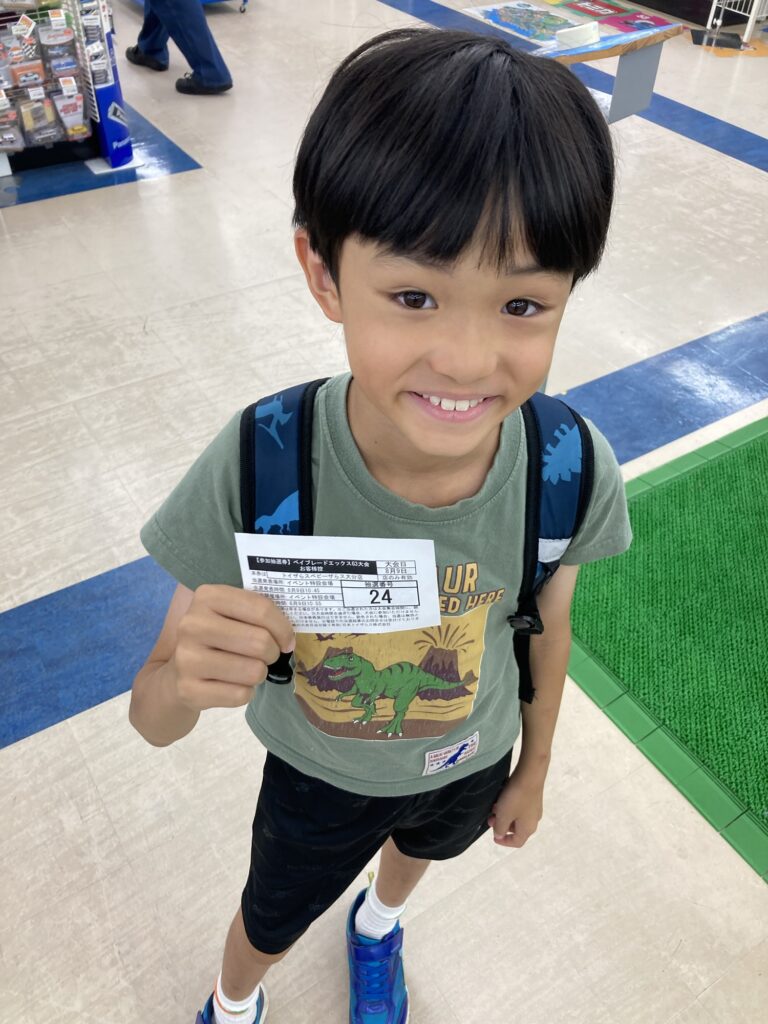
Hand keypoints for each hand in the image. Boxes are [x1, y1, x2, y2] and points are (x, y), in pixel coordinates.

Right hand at [171, 585, 294, 711]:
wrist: (178, 672)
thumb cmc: (217, 637)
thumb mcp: (232, 613)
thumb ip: (259, 613)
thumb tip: (289, 638)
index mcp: (207, 596)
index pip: (261, 609)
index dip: (283, 628)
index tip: (286, 640)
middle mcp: (192, 624)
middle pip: (260, 642)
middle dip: (272, 653)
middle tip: (265, 655)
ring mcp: (186, 659)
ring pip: (253, 671)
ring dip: (259, 673)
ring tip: (246, 669)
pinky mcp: (188, 690)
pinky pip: (241, 695)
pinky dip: (245, 692)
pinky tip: (231, 684)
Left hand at [487, 771, 544, 848]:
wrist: (530, 774)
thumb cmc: (516, 798)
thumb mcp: (504, 815)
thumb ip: (500, 828)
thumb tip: (500, 835)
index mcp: (528, 829)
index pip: (517, 842)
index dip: (504, 842)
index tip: (493, 837)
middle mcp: (533, 820)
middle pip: (517, 829)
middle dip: (502, 826)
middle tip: (490, 818)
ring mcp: (534, 808)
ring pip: (517, 817)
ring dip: (505, 815)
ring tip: (494, 807)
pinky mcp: (533, 797)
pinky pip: (520, 807)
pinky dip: (510, 807)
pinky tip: (502, 798)